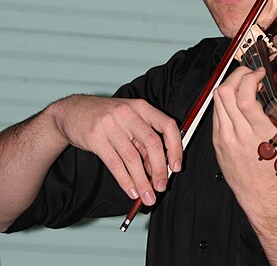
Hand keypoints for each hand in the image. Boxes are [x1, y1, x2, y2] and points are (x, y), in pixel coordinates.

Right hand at [51, 95, 182, 205]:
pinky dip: (125, 181)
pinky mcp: (96, 138)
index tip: (176, 167)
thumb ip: (144, 138)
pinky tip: (132, 191)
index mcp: (141, 107)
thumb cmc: (107, 116)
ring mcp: (111, 125)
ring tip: (147, 196)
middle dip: (159, 169)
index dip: (175, 147)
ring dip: (142, 181)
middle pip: (152, 143)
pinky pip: (115, 164)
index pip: (167, 125)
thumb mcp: (130, 119)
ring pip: (132, 158)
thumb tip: (160, 167)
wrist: (73, 111)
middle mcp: (128, 113)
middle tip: (162, 187)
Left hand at [212, 67, 276, 212]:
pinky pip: (215, 115)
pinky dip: (224, 103)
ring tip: (242, 85)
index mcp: (258, 131)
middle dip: (236, 75)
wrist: (265, 198)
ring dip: (229, 86)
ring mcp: (224, 139)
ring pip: (216, 101)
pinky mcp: (216, 144)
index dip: (250, 77)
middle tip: (248, 73)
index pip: (244, 95)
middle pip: (224, 93)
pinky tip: (236, 103)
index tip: (259, 73)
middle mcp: (238, 134)